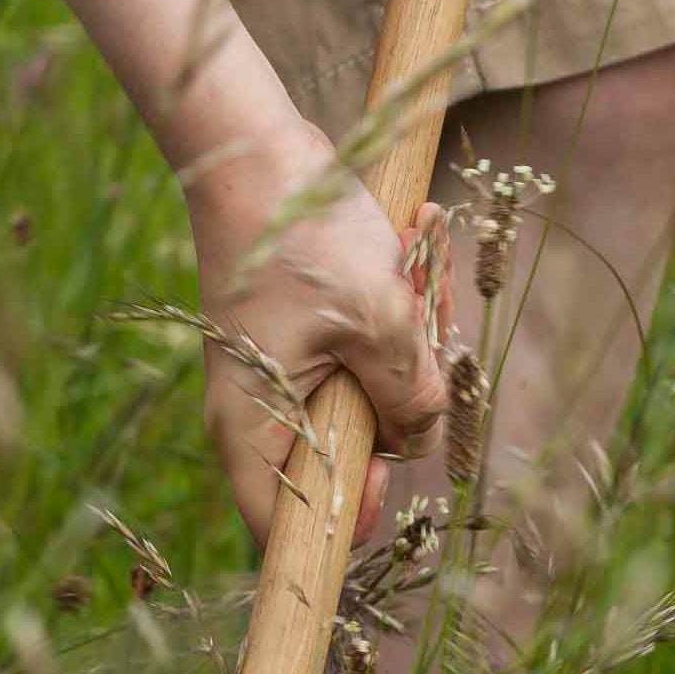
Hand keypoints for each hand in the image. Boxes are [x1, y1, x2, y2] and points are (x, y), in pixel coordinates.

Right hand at [185, 122, 450, 545]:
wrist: (256, 149)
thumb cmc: (304, 236)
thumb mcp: (380, 321)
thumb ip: (411, 395)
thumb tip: (421, 437)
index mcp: (253, 427)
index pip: (283, 523)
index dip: (340, 524)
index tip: (388, 481)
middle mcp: (257, 412)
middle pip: (337, 461)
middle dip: (395, 413)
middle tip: (421, 345)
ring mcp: (277, 375)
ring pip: (361, 402)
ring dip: (405, 353)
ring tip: (416, 278)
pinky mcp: (299, 339)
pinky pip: (359, 359)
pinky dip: (391, 324)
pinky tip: (409, 259)